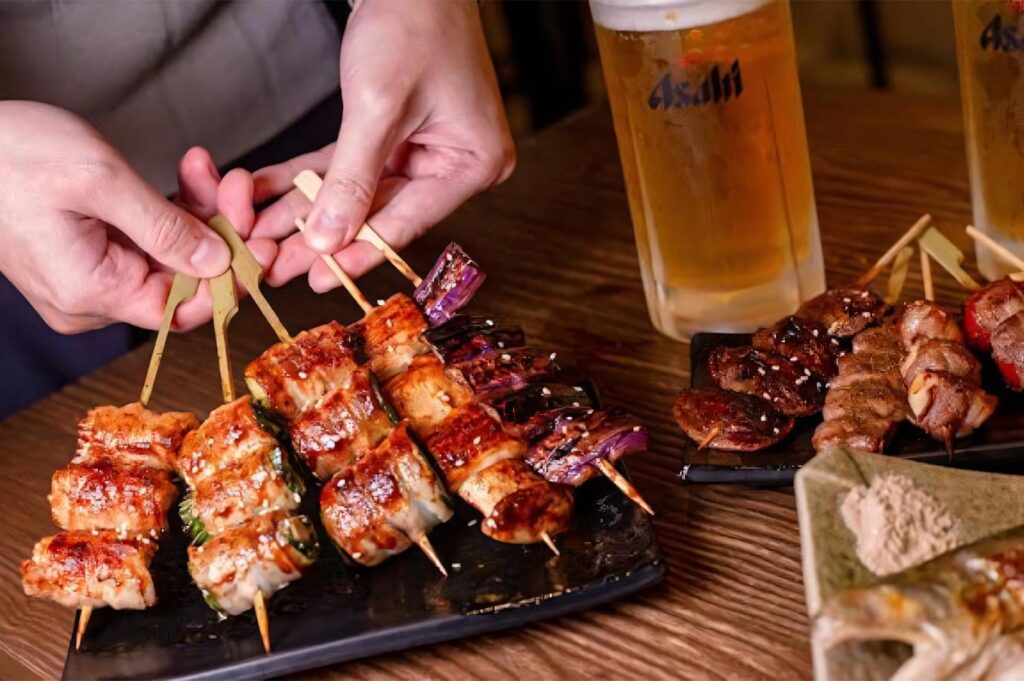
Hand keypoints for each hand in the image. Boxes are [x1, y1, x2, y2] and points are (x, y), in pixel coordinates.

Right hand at [0, 102, 273, 332]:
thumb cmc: (11, 155)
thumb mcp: (98, 182)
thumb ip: (164, 227)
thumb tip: (219, 263)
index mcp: (93, 293)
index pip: (184, 308)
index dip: (230, 279)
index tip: (264, 242)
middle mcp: (93, 297)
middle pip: (183, 278)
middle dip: (219, 231)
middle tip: (240, 186)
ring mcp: (92, 275)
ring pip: (170, 254)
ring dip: (198, 211)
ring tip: (212, 169)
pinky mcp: (91, 250)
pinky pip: (147, 238)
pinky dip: (171, 206)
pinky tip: (191, 172)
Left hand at [249, 0, 514, 291]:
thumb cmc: (413, 22)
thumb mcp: (378, 105)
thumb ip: (352, 178)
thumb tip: (329, 241)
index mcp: (473, 163)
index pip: (408, 220)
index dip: (357, 250)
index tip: (316, 278)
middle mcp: (454, 164)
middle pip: (379, 212)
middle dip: (321, 235)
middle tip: (275, 265)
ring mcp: (426, 151)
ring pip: (357, 194)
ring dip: (306, 211)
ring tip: (261, 237)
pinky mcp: (398, 136)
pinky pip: (348, 167)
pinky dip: (309, 178)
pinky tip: (268, 195)